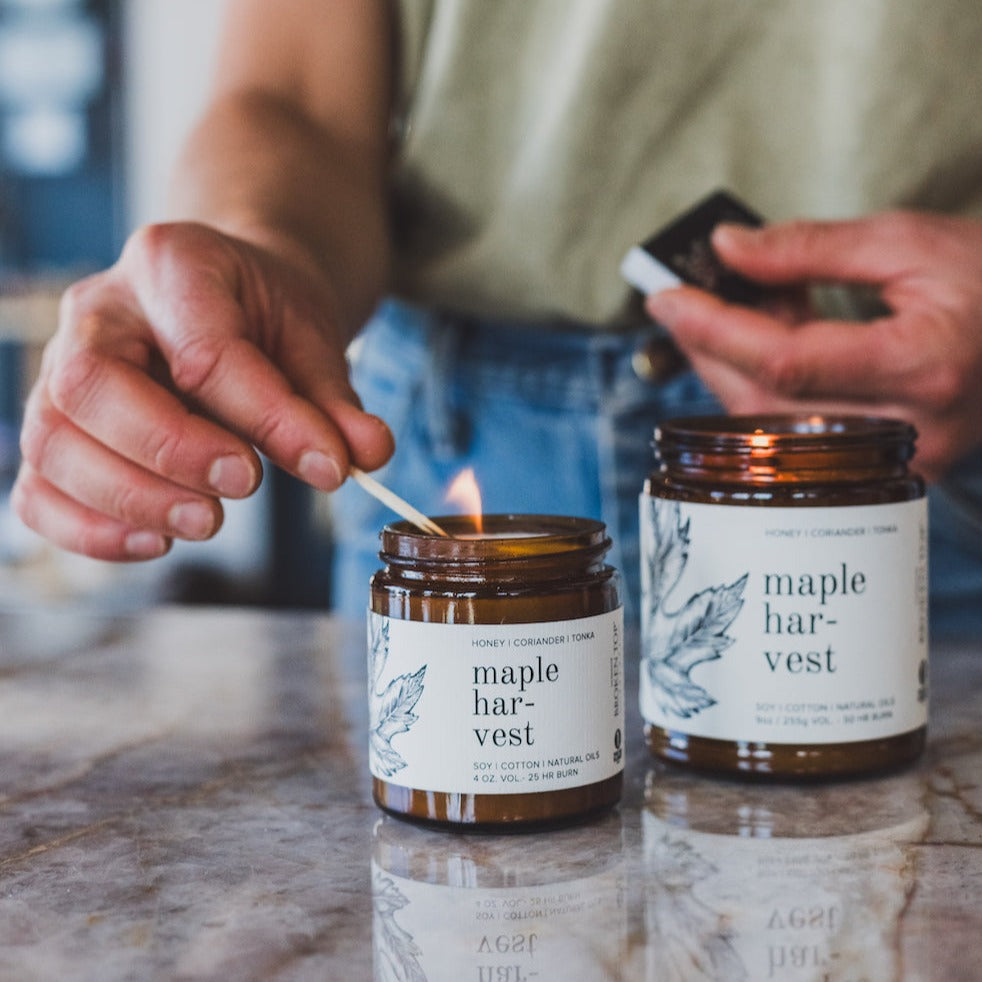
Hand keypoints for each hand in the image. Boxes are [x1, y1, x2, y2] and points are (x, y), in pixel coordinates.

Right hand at [13, 221, 393, 559]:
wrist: (229, 298)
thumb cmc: (265, 316)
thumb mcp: (312, 340)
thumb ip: (335, 401)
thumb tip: (367, 454)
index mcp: (173, 265)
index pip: (204, 348)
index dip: (265, 416)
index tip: (325, 465)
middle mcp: (99, 309)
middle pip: (90, 385)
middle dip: (171, 451)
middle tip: (245, 486)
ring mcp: (61, 368)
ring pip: (52, 440)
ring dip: (130, 498)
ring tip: (209, 521)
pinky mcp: (56, 428)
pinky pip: (38, 488)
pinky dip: (89, 529)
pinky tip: (157, 540)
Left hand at [645, 211, 981, 480]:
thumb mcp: (907, 242)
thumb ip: (809, 249)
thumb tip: (728, 250)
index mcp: (923, 366)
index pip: (786, 362)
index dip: (716, 331)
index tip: (666, 299)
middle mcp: (909, 430)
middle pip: (768, 406)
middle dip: (711, 351)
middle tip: (680, 303)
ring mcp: (900, 460)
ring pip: (775, 429)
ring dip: (733, 370)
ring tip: (727, 311)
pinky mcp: (890, 467)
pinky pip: (801, 435)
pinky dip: (767, 388)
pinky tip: (763, 342)